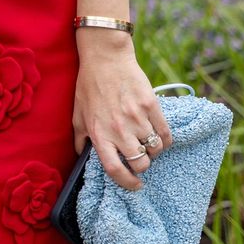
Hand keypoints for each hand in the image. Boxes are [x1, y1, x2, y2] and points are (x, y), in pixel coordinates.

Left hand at [72, 32, 172, 191]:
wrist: (105, 58)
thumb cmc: (89, 85)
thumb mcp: (78, 114)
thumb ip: (80, 138)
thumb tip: (81, 156)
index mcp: (99, 134)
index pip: (115, 170)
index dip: (127, 183)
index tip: (135, 185)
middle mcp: (118, 129)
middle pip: (140, 163)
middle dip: (143, 166)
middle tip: (141, 158)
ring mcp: (136, 117)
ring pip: (155, 150)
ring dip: (154, 151)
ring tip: (148, 144)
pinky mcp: (151, 105)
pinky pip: (165, 133)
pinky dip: (165, 139)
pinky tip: (159, 136)